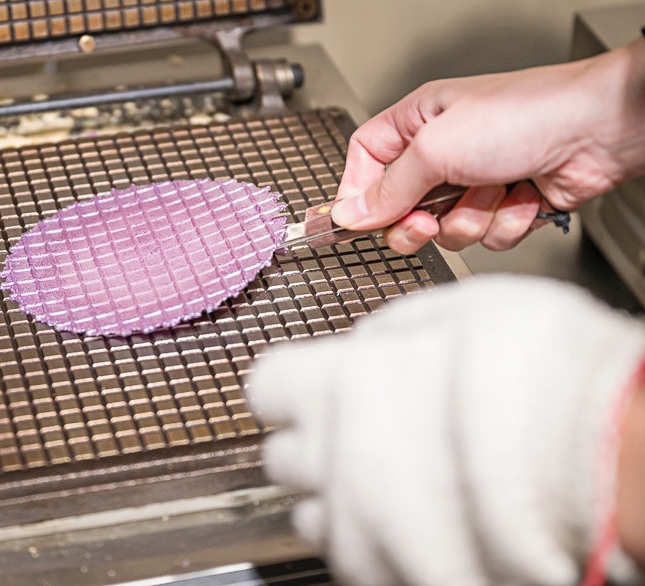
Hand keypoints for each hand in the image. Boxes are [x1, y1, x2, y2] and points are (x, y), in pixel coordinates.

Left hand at [246, 276, 644, 585]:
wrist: (602, 456)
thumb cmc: (541, 375)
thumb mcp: (456, 308)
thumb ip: (390, 329)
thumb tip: (367, 345)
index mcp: (333, 385)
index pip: (265, 388)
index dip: (292, 385)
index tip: (312, 385)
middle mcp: (331, 461)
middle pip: (283, 458)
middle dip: (315, 443)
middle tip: (363, 432)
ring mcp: (359, 530)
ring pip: (313, 518)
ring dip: (341, 498)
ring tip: (399, 483)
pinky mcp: (391, 578)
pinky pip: (360, 562)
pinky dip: (379, 543)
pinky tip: (424, 522)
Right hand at [331, 39, 644, 253]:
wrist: (598, 129)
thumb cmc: (524, 114)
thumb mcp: (436, 148)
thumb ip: (388, 188)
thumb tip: (351, 212)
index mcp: (416, 123)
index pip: (365, 161)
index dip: (357, 194)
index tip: (354, 221)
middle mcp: (443, 152)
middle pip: (400, 207)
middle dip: (417, 222)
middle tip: (427, 221)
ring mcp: (474, 181)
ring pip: (445, 229)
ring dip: (471, 219)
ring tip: (494, 190)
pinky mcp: (505, 204)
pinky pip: (485, 236)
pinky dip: (505, 222)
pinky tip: (522, 194)